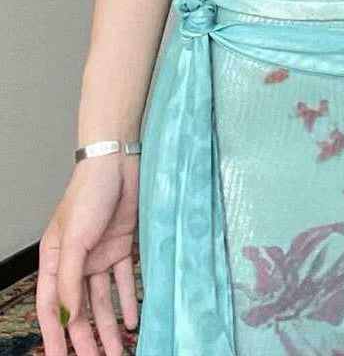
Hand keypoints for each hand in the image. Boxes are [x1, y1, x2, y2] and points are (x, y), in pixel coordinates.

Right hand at [36, 153, 139, 354]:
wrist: (118, 163)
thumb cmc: (89, 193)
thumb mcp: (75, 239)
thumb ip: (69, 279)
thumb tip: (68, 316)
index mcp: (55, 260)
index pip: (52, 308)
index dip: (56, 336)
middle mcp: (76, 261)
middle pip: (80, 309)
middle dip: (88, 338)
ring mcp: (100, 255)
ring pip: (103, 300)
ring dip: (110, 326)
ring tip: (120, 351)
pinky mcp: (123, 246)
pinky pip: (125, 280)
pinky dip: (130, 300)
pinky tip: (135, 320)